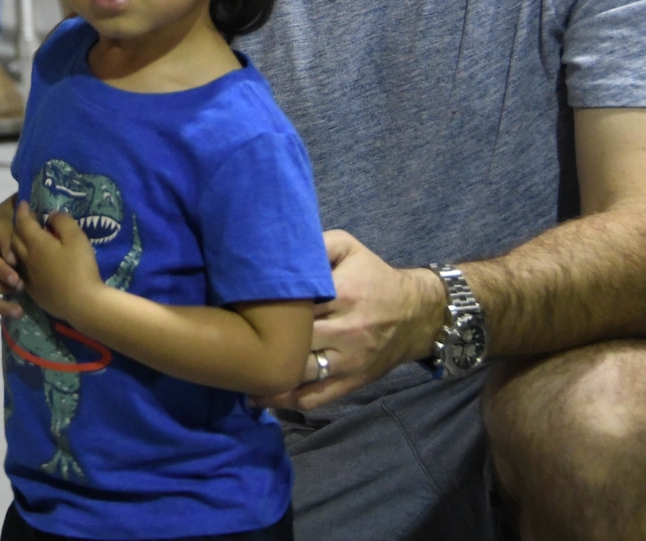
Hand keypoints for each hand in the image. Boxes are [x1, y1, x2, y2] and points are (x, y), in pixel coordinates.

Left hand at [10, 200, 102, 322]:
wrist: (82, 304)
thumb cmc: (80, 268)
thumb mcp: (77, 238)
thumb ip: (63, 222)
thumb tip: (51, 216)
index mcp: (36, 243)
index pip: (23, 222)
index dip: (23, 211)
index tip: (24, 202)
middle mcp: (27, 259)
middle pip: (16, 238)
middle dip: (19, 226)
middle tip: (28, 221)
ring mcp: (28, 277)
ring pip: (17, 256)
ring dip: (19, 245)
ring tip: (30, 241)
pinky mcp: (33, 291)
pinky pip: (22, 272)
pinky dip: (24, 263)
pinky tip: (34, 264)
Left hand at [254, 231, 443, 410]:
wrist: (417, 314)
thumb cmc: (374, 277)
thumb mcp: (349, 248)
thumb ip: (316, 244)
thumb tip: (279, 246)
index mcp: (343, 294)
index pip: (295, 303)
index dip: (264, 305)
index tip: (236, 304)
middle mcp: (346, 331)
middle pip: (295, 340)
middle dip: (262, 340)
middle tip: (228, 338)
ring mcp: (349, 361)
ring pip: (302, 375)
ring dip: (268, 376)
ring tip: (235, 372)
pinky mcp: (352, 382)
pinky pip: (317, 398)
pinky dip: (287, 401)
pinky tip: (260, 397)